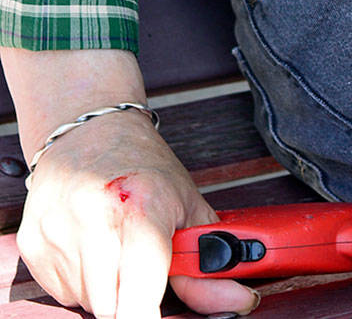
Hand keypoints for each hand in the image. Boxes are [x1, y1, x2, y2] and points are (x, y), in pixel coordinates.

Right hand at [17, 109, 258, 318]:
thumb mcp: (187, 208)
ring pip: (87, 302)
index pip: (139, 298)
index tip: (154, 312)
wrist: (92, 132)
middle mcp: (95, 218)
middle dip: (131, 295)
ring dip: (105, 288)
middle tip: (139, 263)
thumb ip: (207, 265)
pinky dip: (79, 280)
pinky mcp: (33, 242)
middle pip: (113, 307)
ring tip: (114, 247)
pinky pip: (61, 292)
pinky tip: (89, 245)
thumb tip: (239, 303)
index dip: (148, 314)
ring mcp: (58, 231)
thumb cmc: (145, 169)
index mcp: (142, 208)